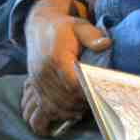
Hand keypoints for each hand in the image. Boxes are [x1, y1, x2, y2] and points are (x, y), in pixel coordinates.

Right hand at [20, 0, 109, 135]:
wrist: (40, 25)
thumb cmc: (64, 27)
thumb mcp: (80, 26)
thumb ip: (93, 36)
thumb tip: (106, 43)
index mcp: (56, 58)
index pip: (72, 85)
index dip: (86, 93)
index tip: (98, 94)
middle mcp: (43, 72)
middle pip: (63, 99)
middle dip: (79, 105)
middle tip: (94, 105)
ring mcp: (37, 80)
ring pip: (52, 105)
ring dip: (67, 112)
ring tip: (82, 110)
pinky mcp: (34, 85)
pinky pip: (41, 105)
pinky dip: (53, 113)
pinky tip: (64, 114)